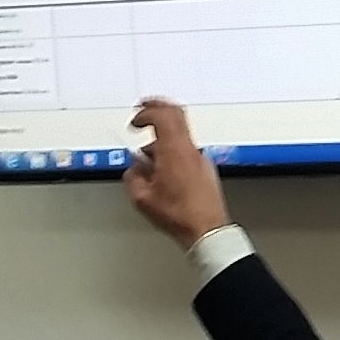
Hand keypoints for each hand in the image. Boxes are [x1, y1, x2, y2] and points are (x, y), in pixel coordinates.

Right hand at [124, 99, 231, 247]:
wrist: (206, 230)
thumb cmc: (180, 216)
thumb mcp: (142, 198)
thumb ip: (133, 177)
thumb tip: (134, 169)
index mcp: (174, 150)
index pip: (162, 115)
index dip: (145, 112)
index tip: (135, 121)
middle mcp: (190, 149)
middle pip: (176, 114)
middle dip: (157, 108)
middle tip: (144, 110)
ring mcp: (200, 158)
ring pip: (180, 135)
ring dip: (162, 138)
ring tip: (148, 159)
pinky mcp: (205, 169)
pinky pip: (186, 150)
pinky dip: (172, 151)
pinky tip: (163, 171)